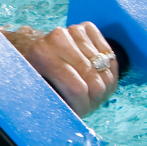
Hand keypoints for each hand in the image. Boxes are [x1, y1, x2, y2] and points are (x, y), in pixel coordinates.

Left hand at [2, 22, 117, 117]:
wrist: (35, 53)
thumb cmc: (38, 78)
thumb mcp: (39, 91)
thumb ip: (53, 101)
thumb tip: (69, 118)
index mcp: (42, 54)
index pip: (77, 88)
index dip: (84, 105)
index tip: (80, 112)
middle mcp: (58, 38)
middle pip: (95, 80)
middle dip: (95, 98)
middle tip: (88, 103)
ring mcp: (74, 30)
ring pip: (105, 69)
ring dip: (103, 85)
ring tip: (91, 91)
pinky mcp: (87, 27)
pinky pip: (110, 55)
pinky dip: (108, 70)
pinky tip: (97, 75)